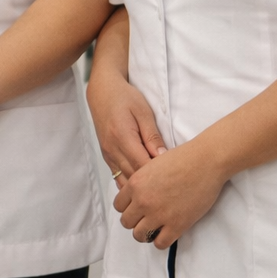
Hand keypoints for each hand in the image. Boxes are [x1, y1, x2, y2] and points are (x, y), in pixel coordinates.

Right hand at [86, 68, 165, 189]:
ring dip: (141, 185)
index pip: (142, 165)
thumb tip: (163, 157)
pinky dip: (131, 183)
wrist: (102, 92)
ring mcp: (107, 155)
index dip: (159, 174)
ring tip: (159, 185)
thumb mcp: (143, 112)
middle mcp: (112, 149)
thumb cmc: (124, 97)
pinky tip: (143, 184)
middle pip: (134, 176)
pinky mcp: (107, 156)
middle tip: (170, 183)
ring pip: (125, 181)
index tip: (174, 175)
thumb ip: (152, 136)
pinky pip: (118, 177)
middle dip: (152, 183)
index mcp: (122, 137)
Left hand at [113, 141, 227, 248]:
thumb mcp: (151, 165)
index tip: (136, 208)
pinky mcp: (176, 225)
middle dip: (135, 221)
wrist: (205, 162)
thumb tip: (137, 195)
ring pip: (139, 235)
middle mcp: (143, 201)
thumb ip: (141, 182)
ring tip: (155, 228)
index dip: (128, 208)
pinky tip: (166, 233)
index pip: (118, 206)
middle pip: (126, 222)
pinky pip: (160, 243)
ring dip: (145, 233)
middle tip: (146, 218)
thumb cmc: (182, 159)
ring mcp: (159, 214)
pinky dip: (161, 241)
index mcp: (135, 184)